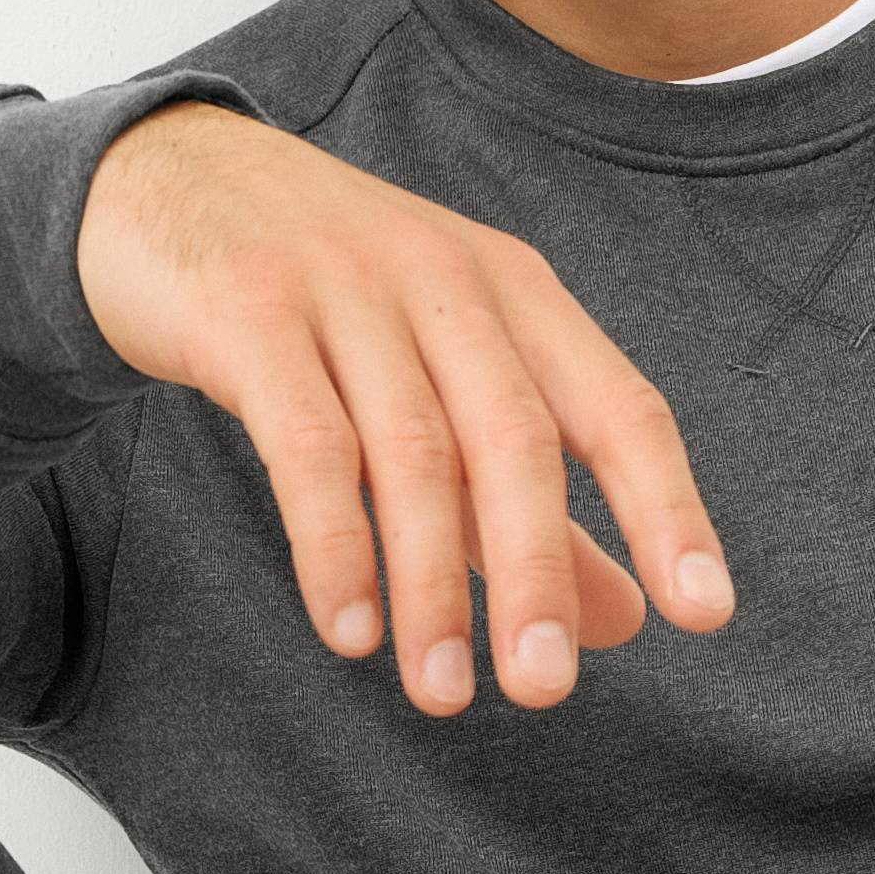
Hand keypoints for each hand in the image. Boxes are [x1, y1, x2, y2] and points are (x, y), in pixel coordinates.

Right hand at [77, 100, 733, 714]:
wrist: (168, 180)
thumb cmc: (331, 299)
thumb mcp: (448, 381)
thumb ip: (531, 502)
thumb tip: (630, 620)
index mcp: (517, 295)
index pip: (620, 407)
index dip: (666, 509)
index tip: (706, 612)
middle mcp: (446, 282)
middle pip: (516, 439)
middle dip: (536, 572)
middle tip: (543, 689)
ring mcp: (346, 290)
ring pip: (411, 452)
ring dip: (429, 585)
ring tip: (442, 694)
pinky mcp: (249, 313)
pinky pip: (305, 442)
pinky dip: (332, 542)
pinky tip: (349, 628)